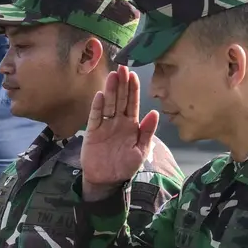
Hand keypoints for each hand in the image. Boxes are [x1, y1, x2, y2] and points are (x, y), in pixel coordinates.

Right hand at [79, 66, 158, 199]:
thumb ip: (147, 132)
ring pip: (108, 104)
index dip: (133, 89)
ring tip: (112, 76)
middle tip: (122, 67)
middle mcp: (118, 121)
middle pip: (120, 99)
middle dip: (121, 83)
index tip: (133, 74)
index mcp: (131, 124)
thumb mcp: (141, 150)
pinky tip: (99, 95)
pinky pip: (95, 117)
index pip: (132, 103)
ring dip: (110, 90)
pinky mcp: (92, 132)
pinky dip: (97, 106)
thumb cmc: (125, 166)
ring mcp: (105, 125)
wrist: (107, 180)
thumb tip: (155, 113)